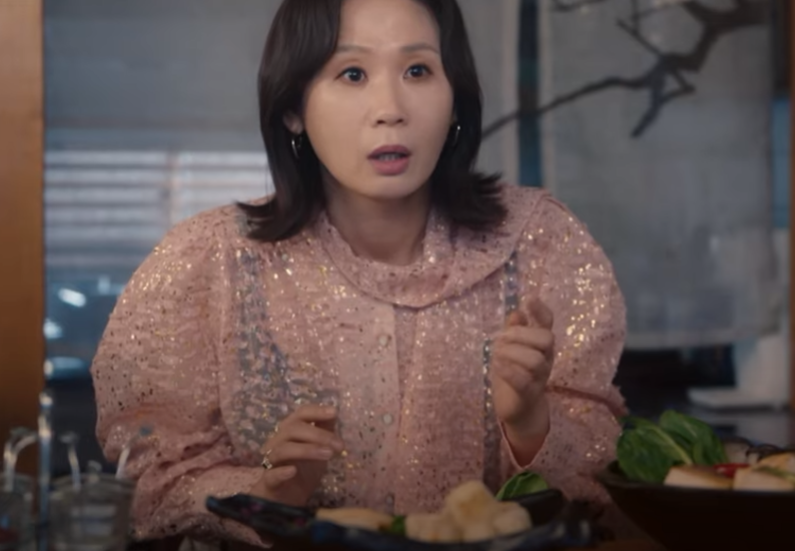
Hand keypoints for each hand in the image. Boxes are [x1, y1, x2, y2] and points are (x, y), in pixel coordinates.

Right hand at [249, 405, 344, 506]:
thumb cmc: (303, 470)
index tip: (334, 412)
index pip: (300, 414)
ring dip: (307, 450)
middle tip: (339, 446)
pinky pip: (271, 475)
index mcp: (290, 431)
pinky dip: (281, 472)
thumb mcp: (319, 449)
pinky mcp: (268, 483)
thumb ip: (325, 431)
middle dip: (318, 434)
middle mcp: (278, 442)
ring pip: (283, 449)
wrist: (286, 499)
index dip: (316, 411)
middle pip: (292, 429)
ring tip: (328, 455)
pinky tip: (293, 471)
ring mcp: (271, 462)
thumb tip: (334, 414)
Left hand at [490, 298, 553, 433]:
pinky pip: (523, 381)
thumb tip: (516, 312)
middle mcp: (546, 359)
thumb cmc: (514, 374)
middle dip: (521, 334)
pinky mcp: (529, 394)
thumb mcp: (511, 349)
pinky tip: (497, 366)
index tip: (529, 299)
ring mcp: (540, 377)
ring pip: (534, 360)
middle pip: (545, 338)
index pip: (548, 323)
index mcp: (541, 345)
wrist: (520, 410)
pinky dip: (509, 371)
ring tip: (496, 355)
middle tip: (501, 338)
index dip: (541, 310)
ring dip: (511, 353)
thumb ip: (514, 331)